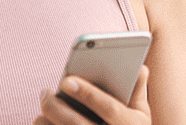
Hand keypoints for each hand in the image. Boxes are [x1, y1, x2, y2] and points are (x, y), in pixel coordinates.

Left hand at [33, 64, 150, 124]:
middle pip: (76, 123)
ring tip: (43, 108)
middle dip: (56, 106)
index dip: (88, 93)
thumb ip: (137, 91)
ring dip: (46, 121)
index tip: (66, 80)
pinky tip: (44, 122)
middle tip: (44, 92)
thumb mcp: (141, 116)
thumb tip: (140, 67)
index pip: (108, 108)